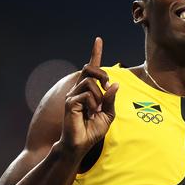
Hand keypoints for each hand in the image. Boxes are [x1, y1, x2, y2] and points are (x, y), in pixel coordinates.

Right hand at [59, 37, 118, 156]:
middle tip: (107, 88)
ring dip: (99, 96)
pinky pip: (87, 96)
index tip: (98, 40)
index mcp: (88, 90)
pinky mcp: (70, 102)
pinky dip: (93, 104)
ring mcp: (72, 95)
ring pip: (90, 83)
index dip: (95, 53)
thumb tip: (115, 84)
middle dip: (102, 75)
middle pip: (90, 69)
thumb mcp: (108, 115)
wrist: (80, 144)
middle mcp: (78, 89)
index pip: (91, 68)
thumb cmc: (92, 131)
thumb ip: (111, 100)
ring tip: (96, 110)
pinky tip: (90, 114)